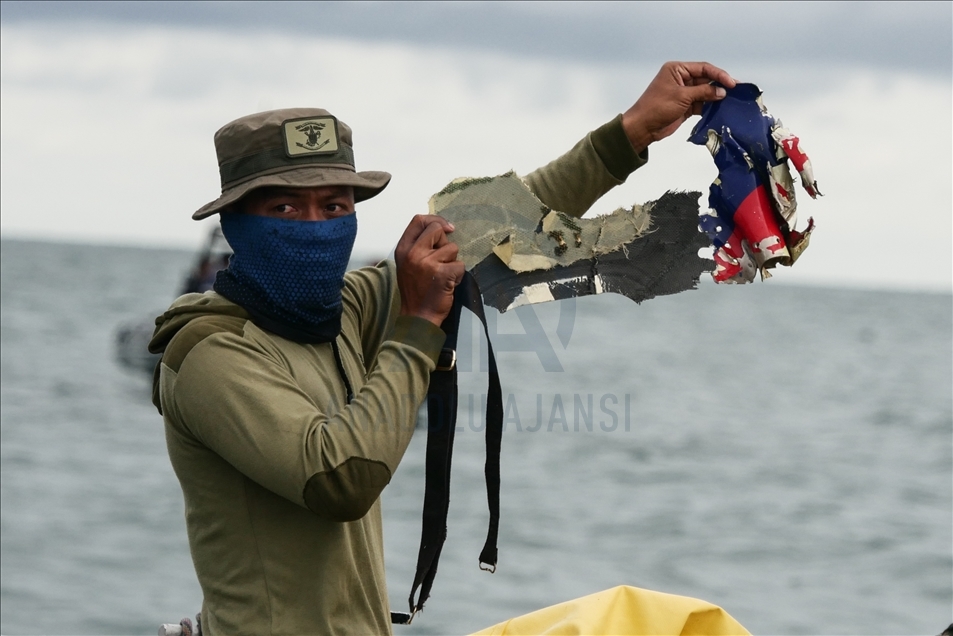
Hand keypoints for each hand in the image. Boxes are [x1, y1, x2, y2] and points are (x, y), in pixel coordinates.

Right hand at [395, 215, 464, 326]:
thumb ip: (418, 246)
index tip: (446, 228)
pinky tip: (448, 284)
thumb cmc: (415, 290)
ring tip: (443, 274)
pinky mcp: (443, 273)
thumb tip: (440, 228)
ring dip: (452, 261)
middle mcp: (413, 253)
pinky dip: (458, 275)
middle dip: (445, 242)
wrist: (417, 315)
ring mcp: (428, 263)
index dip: (435, 220)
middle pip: (437, 229)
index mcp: (403, 249)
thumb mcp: (408, 263)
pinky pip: (460, 264)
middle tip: (442, 259)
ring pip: (452, 248)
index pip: (418, 220)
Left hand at [622, 61, 736, 153]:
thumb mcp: (682, 97)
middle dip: (719, 85)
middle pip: (705, 79)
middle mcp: (681, 79)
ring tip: (731, 101)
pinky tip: (721, 109)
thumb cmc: (657, 107)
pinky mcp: (685, 106)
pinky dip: (710, 106)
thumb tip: (722, 91)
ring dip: (716, 97)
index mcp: (677, 70)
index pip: (703, 68)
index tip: (731, 83)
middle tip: (736, 91)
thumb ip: (703, 92)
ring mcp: (683, 93)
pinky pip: (701, 103)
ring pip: (705, 92)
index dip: (718, 74)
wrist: (643, 127)